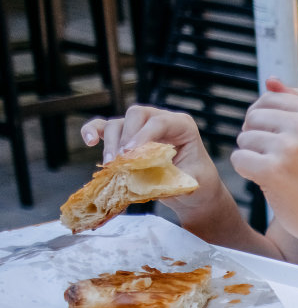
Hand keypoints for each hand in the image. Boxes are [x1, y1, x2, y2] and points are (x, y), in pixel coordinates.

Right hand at [80, 105, 228, 222]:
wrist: (194, 193)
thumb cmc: (199, 183)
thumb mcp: (194, 182)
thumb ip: (174, 177)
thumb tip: (149, 178)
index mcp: (182, 125)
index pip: (160, 121)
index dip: (144, 135)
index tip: (132, 153)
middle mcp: (159, 120)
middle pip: (136, 115)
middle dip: (126, 136)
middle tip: (122, 161)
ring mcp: (140, 129)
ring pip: (118, 124)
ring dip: (110, 142)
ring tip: (112, 164)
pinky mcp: (125, 139)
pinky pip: (103, 128)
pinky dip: (92, 131)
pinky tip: (88, 141)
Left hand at [232, 79, 297, 240]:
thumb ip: (294, 104)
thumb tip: (270, 80)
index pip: (268, 99)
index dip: (265, 120)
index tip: (282, 140)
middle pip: (253, 116)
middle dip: (256, 137)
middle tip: (278, 158)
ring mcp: (290, 148)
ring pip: (244, 138)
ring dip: (252, 155)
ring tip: (276, 171)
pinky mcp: (274, 170)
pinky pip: (239, 159)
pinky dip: (247, 172)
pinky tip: (268, 181)